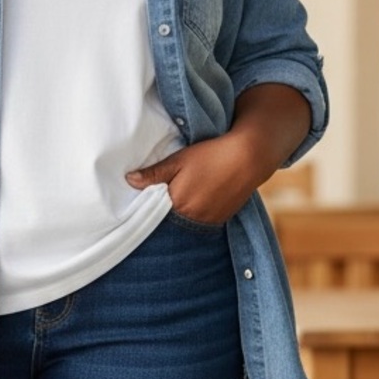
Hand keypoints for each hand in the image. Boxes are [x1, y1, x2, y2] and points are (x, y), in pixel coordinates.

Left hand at [126, 131, 266, 224]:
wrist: (248, 158)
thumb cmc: (210, 156)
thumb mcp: (178, 160)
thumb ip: (154, 173)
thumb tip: (129, 181)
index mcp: (178, 204)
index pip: (155, 215)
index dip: (149, 208)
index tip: (142, 202)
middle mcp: (193, 218)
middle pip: (171, 221)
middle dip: (165, 212)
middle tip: (163, 197)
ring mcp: (210, 220)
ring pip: (188, 222)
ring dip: (182, 213)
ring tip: (184, 196)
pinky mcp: (223, 218)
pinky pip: (203, 221)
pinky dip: (198, 214)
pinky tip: (198, 199)